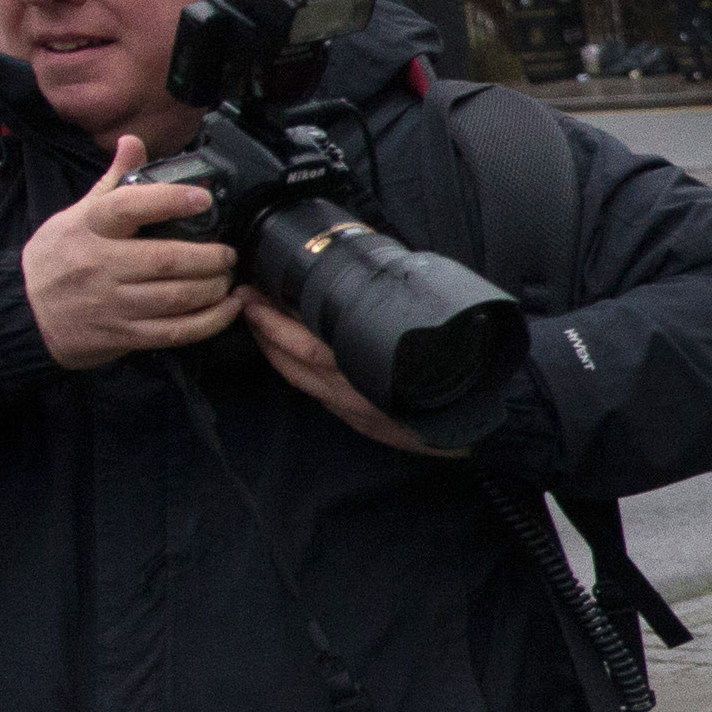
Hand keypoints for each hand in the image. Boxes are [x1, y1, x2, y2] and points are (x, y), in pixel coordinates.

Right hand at [26, 138, 238, 369]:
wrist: (22, 310)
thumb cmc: (57, 257)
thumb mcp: (76, 215)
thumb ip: (112, 181)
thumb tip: (133, 142)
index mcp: (88, 228)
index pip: (127, 207)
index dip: (169, 200)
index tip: (202, 198)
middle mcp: (98, 264)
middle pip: (166, 259)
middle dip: (209, 257)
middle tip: (227, 252)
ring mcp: (110, 302)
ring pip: (176, 296)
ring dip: (214, 287)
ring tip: (227, 277)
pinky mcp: (121, 334)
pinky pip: (175, 331)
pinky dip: (210, 321)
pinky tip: (227, 307)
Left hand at [236, 289, 466, 455]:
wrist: (466, 427)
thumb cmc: (451, 380)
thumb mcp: (425, 342)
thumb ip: (391, 317)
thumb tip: (371, 283)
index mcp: (363, 370)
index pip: (304, 346)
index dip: (274, 323)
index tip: (255, 297)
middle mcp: (349, 391)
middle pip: (290, 361)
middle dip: (262, 331)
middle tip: (245, 301)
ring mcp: (348, 407)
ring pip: (296, 377)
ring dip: (271, 350)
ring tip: (258, 323)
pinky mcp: (353, 417)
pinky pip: (313, 390)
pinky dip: (294, 369)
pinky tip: (289, 354)